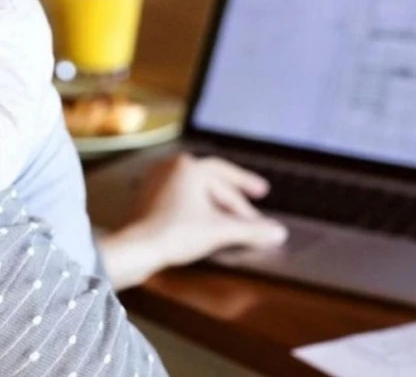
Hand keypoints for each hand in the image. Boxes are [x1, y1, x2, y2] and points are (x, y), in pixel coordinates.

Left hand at [98, 153, 286, 289]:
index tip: (262, 191)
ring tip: (232, 219)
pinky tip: (206, 222)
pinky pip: (180, 200)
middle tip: (252, 211)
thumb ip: (252, 230)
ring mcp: (156, 182)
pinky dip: (197, 209)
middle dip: (233, 200)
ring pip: (195, 191)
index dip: (247, 185)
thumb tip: (279, 233)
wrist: (136, 249)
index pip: (226, 175)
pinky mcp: (147, 200)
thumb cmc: (174, 233)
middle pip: (211, 183)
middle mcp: (170, 167)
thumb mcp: (220, 231)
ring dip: (216, 205)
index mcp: (188, 166)